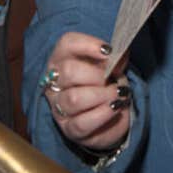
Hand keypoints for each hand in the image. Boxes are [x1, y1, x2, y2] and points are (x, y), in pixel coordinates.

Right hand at [41, 32, 130, 150]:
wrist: (111, 114)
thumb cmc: (107, 83)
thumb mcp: (112, 65)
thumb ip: (115, 58)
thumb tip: (118, 56)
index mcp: (62, 58)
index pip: (67, 43)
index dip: (89, 45)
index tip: (110, 51)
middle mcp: (54, 81)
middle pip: (68, 71)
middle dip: (98, 75)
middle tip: (114, 79)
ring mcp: (58, 106)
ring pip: (74, 99)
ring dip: (102, 96)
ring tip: (118, 95)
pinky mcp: (68, 129)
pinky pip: (82, 123)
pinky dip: (103, 114)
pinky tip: (115, 108)